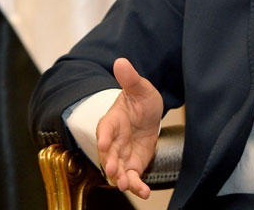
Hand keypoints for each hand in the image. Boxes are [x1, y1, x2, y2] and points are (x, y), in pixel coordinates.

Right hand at [96, 57, 162, 198]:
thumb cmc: (140, 100)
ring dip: (121, 178)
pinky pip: (133, 177)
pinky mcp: (133, 164)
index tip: (105, 142)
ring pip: (119, 168)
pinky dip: (137, 186)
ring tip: (125, 185)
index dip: (105, 135)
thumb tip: (121, 61)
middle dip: (111, 162)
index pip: (106, 127)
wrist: (149, 114)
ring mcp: (123, 153)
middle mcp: (114, 139)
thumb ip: (130, 78)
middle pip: (109, 153)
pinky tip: (144, 192)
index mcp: (113, 119)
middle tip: (114, 170)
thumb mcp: (140, 88)